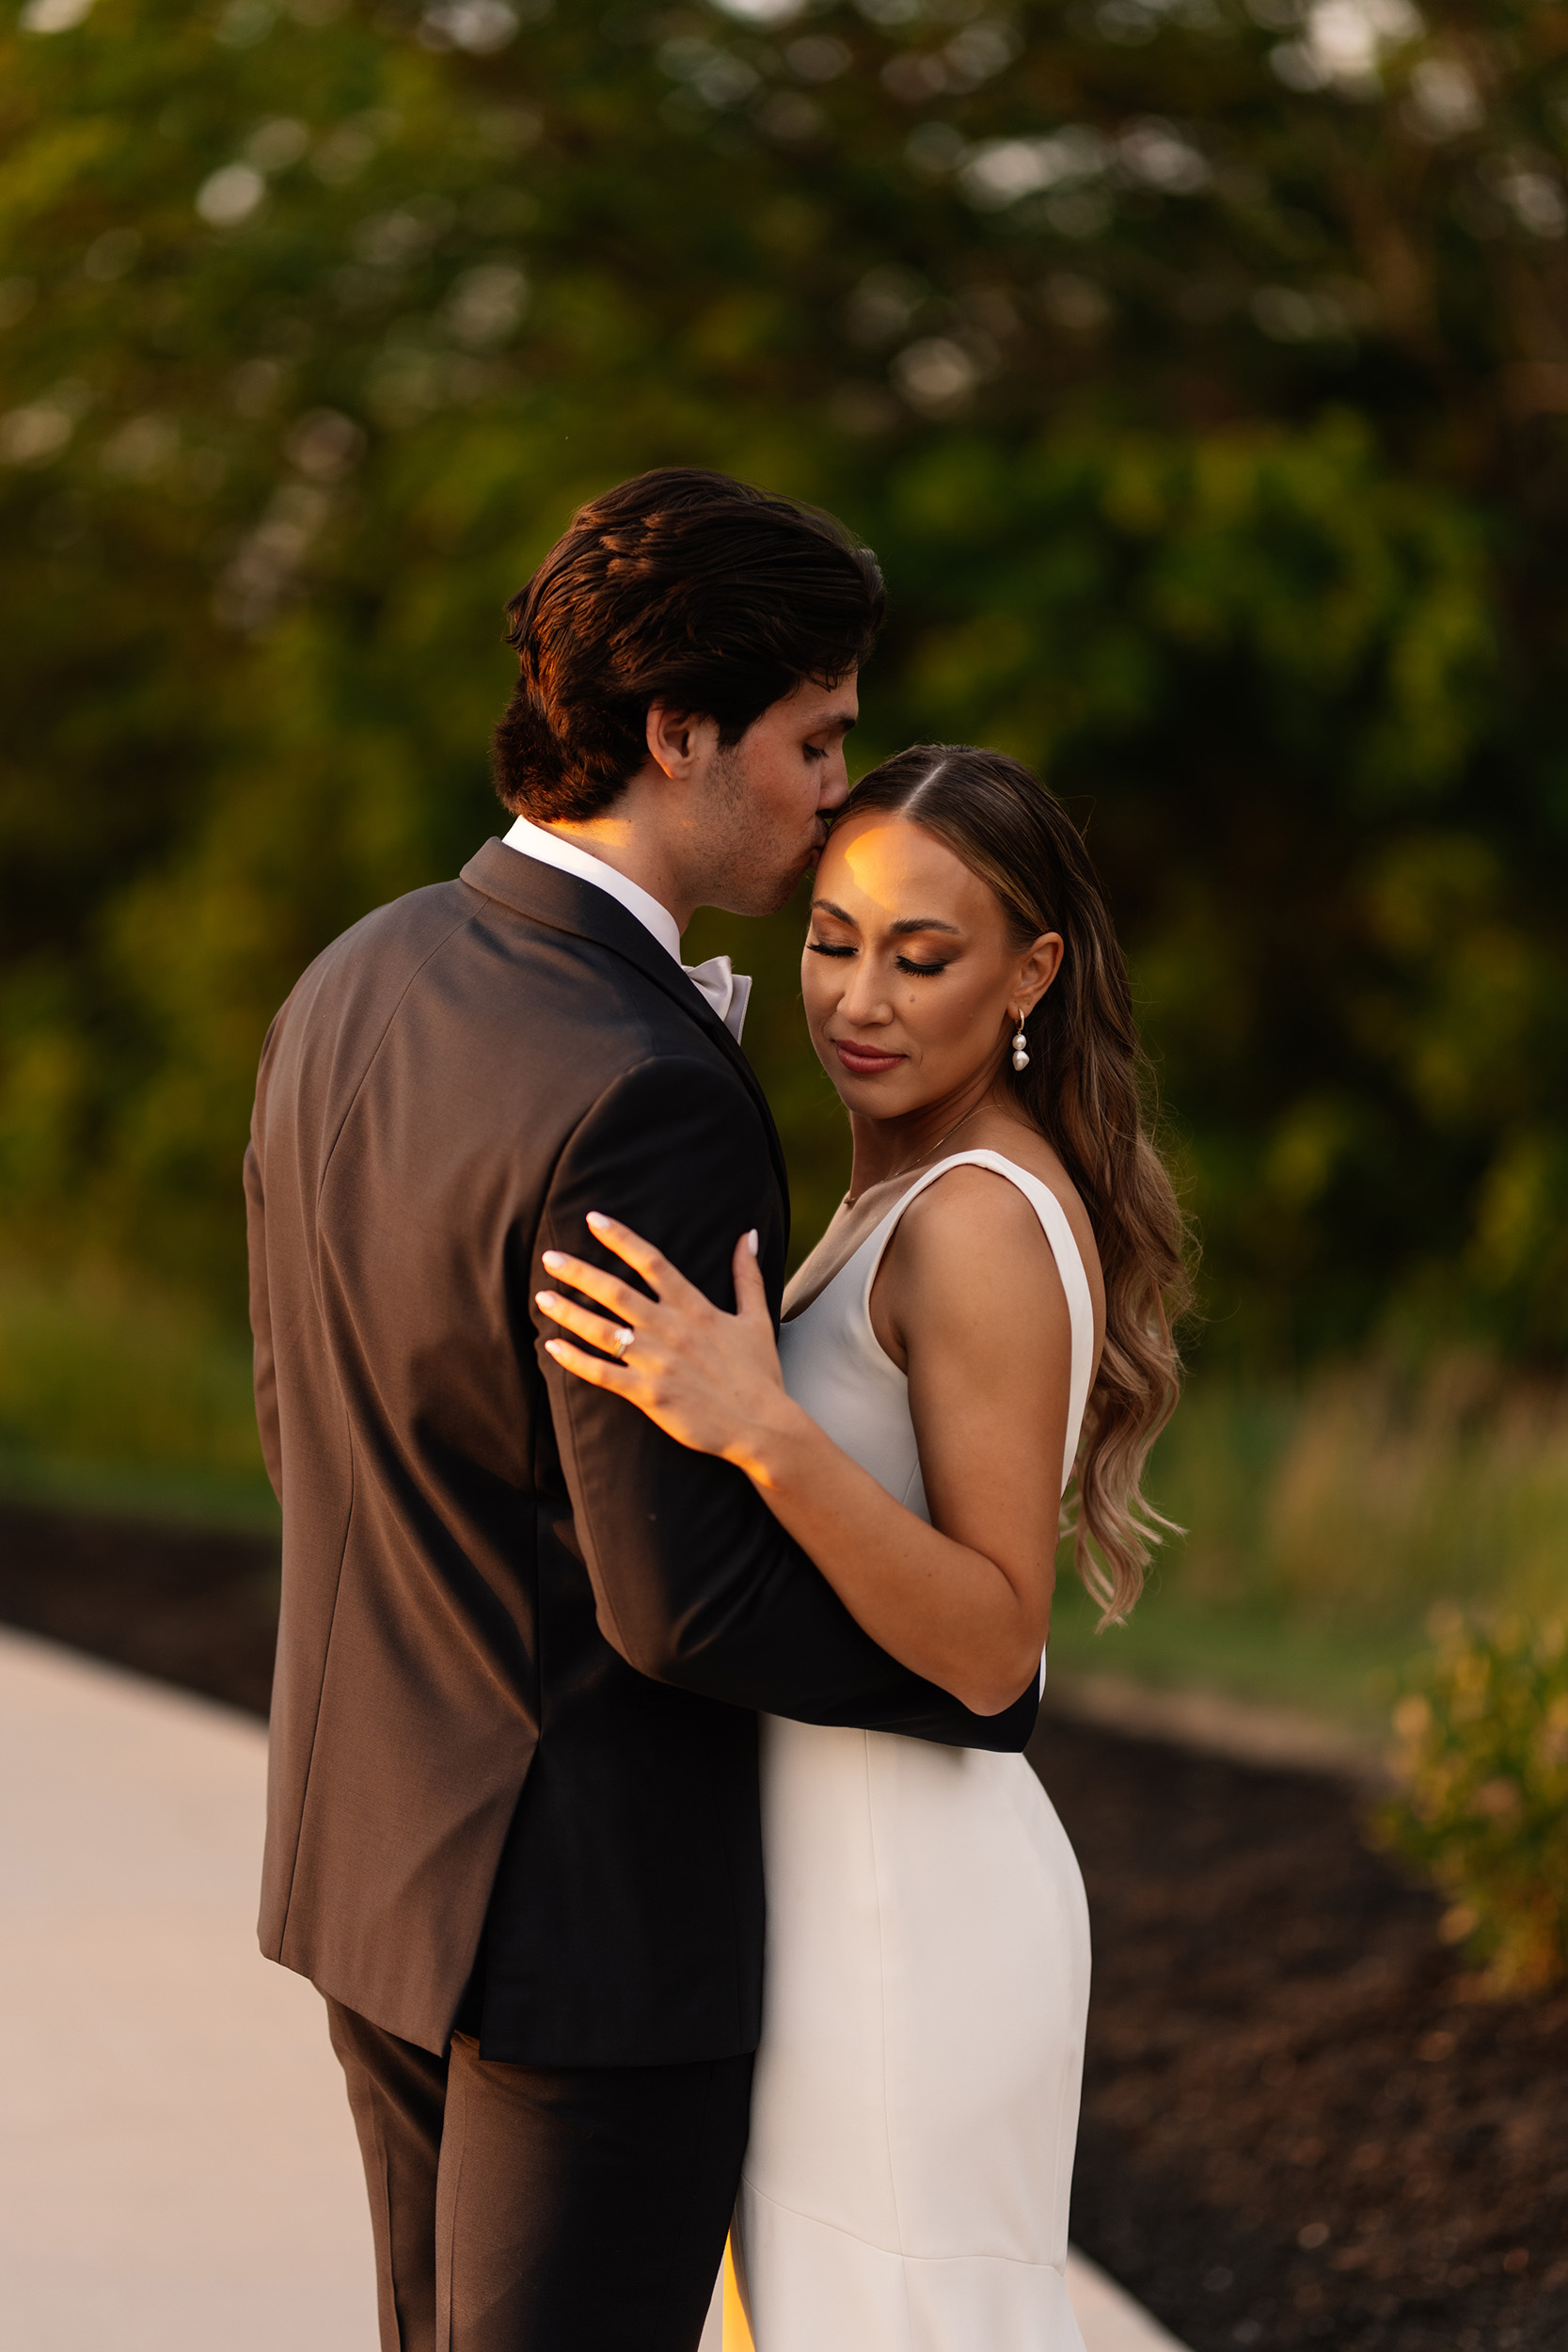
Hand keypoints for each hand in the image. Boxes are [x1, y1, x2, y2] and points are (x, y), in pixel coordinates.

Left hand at [536, 1212, 795, 1463]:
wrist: (762, 1426)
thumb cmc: (759, 1375)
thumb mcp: (757, 1319)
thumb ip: (748, 1275)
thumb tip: (746, 1235)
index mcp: (696, 1309)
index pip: (653, 1263)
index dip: (621, 1239)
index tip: (593, 1220)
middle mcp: (672, 1330)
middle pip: (617, 1292)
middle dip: (579, 1272)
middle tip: (550, 1257)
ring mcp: (658, 1363)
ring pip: (603, 1331)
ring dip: (569, 1312)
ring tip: (542, 1297)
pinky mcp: (650, 1395)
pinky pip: (603, 1375)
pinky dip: (575, 1361)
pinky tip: (552, 1347)